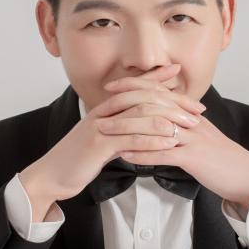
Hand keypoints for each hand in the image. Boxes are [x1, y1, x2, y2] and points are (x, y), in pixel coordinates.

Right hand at [18, 64, 206, 207]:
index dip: (157, 78)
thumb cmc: (77, 161)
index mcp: (104, 109)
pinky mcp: (98, 146)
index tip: (178, 72)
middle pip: (144, 98)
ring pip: (140, 116)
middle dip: (173, 101)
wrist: (51, 176)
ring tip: (191, 126)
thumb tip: (140, 131)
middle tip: (197, 109)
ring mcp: (100, 128)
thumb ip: (121, 133)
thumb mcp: (101, 141)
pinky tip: (170, 145)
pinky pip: (131, 141)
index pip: (134, 87)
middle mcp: (103, 113)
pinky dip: (153, 141)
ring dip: (169, 121)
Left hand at [105, 72, 248, 215]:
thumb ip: (182, 124)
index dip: (134, 86)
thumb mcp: (200, 135)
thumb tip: (160, 118)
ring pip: (155, 126)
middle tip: (101, 107)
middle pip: (153, 104)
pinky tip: (124, 155)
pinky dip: (142, 153)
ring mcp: (193, 137)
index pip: (158, 91)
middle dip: (124, 104)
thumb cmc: (221, 158)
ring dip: (127, 128)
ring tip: (105, 132)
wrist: (246, 175)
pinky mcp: (194, 158)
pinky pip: (164, 153)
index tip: (111, 87)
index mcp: (190, 112)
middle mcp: (191, 120)